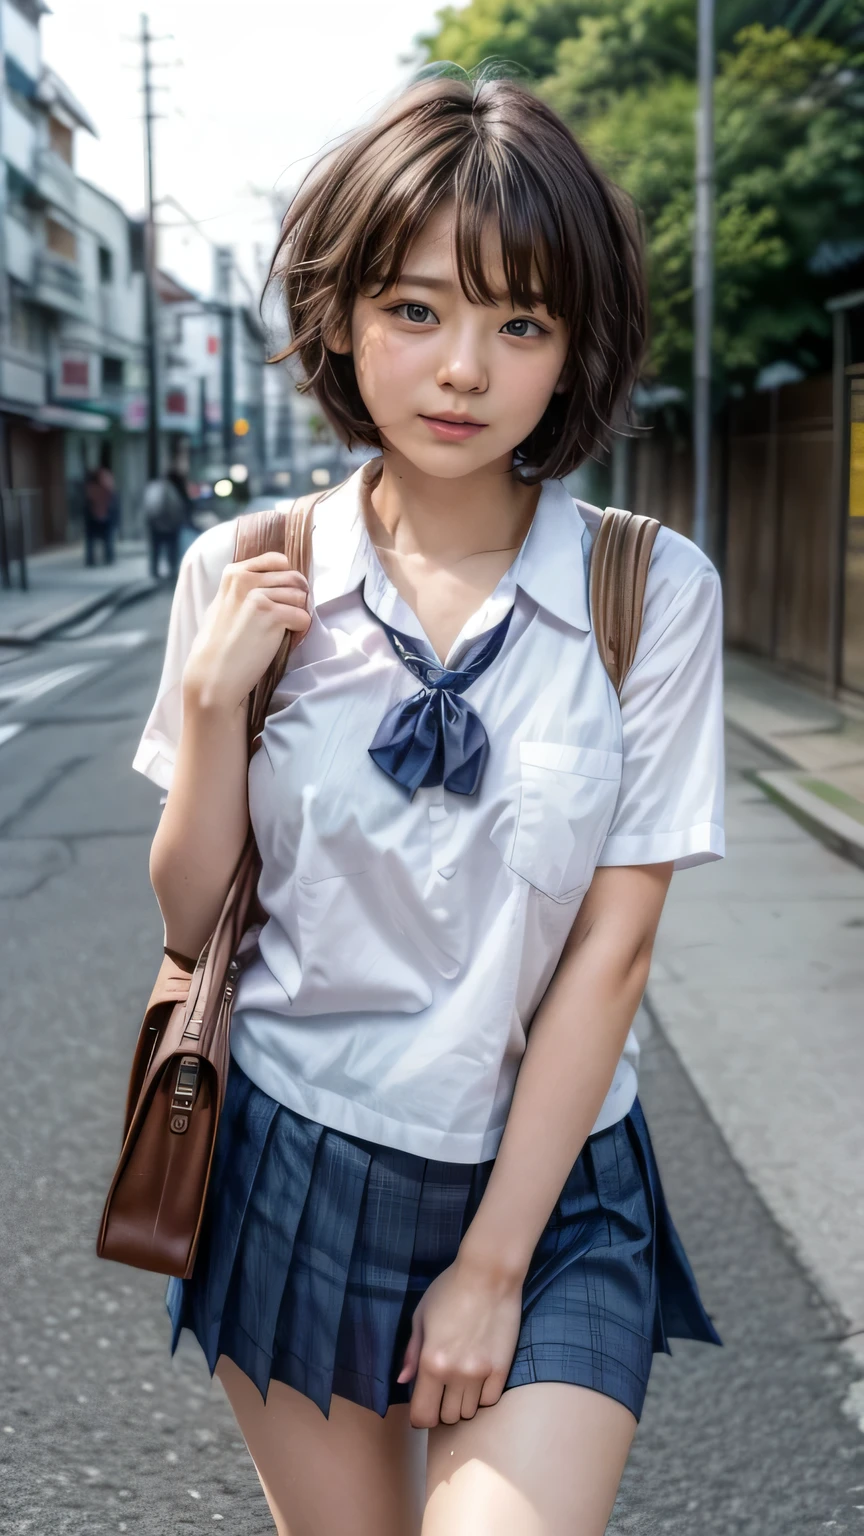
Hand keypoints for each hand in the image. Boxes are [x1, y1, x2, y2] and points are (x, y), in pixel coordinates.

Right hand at [182, 552, 311, 715]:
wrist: (212, 675)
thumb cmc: (217, 646)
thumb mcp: (223, 605)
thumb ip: (244, 589)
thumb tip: (275, 582)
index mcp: (234, 573)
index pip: (278, 561)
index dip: (287, 579)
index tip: (283, 598)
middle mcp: (246, 580)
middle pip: (294, 579)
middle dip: (296, 599)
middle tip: (285, 619)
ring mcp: (259, 596)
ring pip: (300, 597)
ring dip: (297, 616)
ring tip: (281, 632)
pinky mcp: (272, 616)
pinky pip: (303, 617)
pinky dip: (299, 631)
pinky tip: (284, 641)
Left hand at [397, 1254, 523, 1427]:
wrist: (489, 1274)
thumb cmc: (449, 1290)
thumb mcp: (421, 1316)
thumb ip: (411, 1352)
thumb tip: (403, 1381)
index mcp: (431, 1362)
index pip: (422, 1416)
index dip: (420, 1416)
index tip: (422, 1404)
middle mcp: (456, 1374)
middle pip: (447, 1418)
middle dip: (441, 1407)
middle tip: (441, 1388)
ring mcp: (481, 1373)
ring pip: (469, 1413)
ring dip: (462, 1402)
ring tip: (460, 1380)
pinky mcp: (502, 1369)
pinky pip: (489, 1401)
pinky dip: (481, 1395)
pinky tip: (478, 1377)